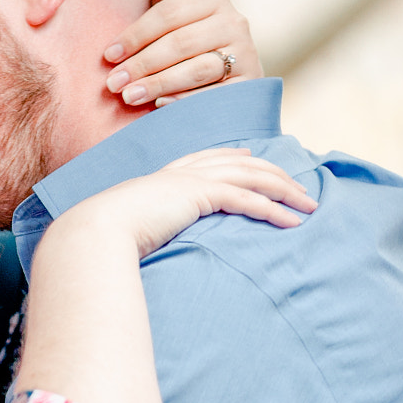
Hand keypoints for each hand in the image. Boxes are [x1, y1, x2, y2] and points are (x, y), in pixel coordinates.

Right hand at [54, 148, 315, 261]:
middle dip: (275, 174)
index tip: (253, 158)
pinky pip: (247, 198)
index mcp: (163, 176)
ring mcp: (191, 180)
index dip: (234, 156)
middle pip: (240, 164)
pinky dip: (273, 209)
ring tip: (309, 205)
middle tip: (301, 189)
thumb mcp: (126, 229)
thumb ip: (141, 230)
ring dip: (285, 190)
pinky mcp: (200, 194)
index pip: (206, 157)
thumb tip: (139, 247)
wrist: (93, 232)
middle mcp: (180, 171)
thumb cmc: (102, 239)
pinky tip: (292, 222)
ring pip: (252, 177)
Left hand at [103, 0, 260, 107]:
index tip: (109, 56)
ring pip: (198, 69)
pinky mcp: (249, 84)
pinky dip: (186, 100)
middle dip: (142, 64)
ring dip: (159, 84)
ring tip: (130, 96)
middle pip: (181, 43)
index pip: (169, 14)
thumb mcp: (174, 11)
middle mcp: (235, 22)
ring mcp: (246, 54)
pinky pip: (215, 94)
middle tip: (114, 83)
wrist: (226, 71)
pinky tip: (160, 106)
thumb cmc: (185, 36)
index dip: (135, 35)